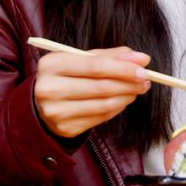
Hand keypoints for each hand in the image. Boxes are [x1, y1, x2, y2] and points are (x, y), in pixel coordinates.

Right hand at [33, 47, 151, 138]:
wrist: (39, 104)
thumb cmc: (65, 76)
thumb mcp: (80, 60)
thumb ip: (110, 56)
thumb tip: (142, 59)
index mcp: (52, 65)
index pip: (95, 66)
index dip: (123, 68)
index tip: (144, 68)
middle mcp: (50, 89)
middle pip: (101, 86)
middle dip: (129, 83)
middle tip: (146, 80)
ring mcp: (56, 112)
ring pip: (104, 104)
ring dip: (126, 96)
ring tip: (136, 90)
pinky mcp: (66, 128)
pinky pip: (100, 117)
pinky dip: (117, 108)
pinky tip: (123, 100)